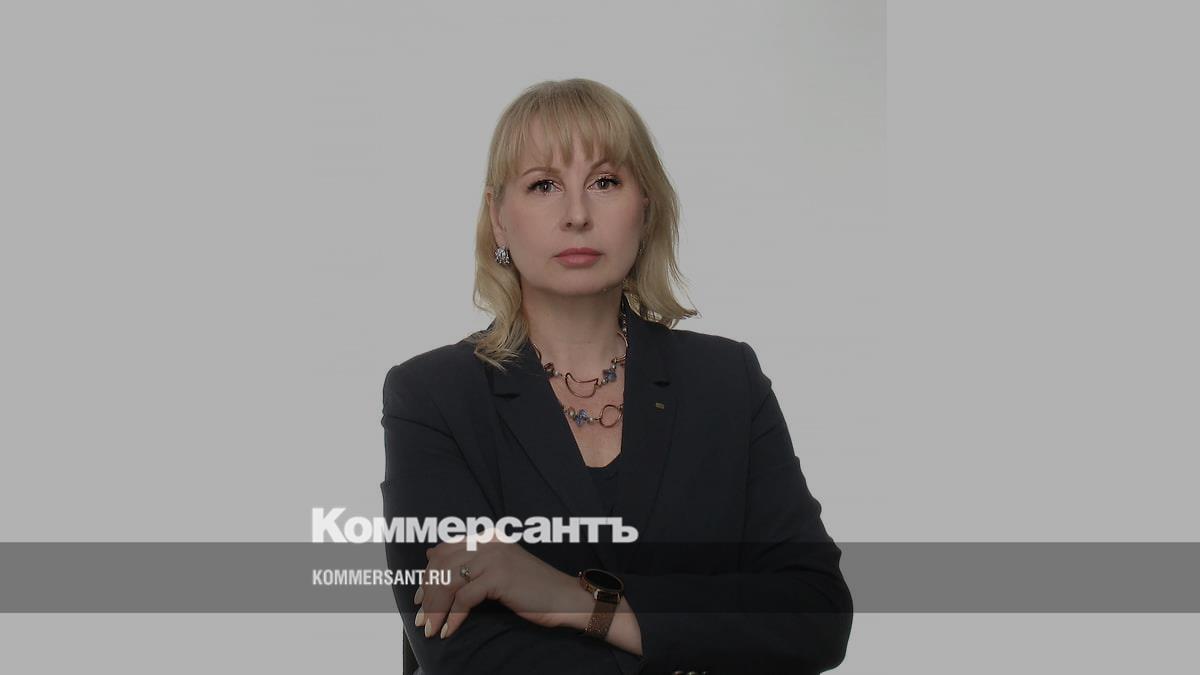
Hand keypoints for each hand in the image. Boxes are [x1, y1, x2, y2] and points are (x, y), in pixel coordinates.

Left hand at [412, 535, 592, 639]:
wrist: (563, 598)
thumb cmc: (531, 588)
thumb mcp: (496, 569)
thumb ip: (468, 561)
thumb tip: (430, 554)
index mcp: (485, 538)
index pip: (443, 551)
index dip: (427, 576)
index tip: (420, 600)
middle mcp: (487, 542)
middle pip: (442, 566)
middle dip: (427, 595)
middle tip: (422, 620)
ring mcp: (494, 557)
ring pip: (449, 582)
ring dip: (436, 609)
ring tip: (431, 629)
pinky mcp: (500, 576)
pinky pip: (465, 598)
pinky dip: (453, 617)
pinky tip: (449, 631)